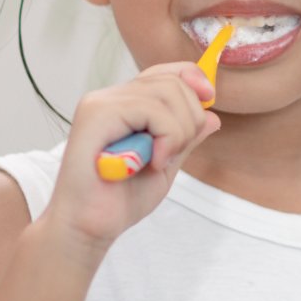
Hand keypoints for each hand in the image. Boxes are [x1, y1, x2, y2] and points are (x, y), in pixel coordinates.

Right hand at [40, 61, 219, 256]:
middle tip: (173, 153)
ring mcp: (100, 103)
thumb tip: (212, 115)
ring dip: (178, 132)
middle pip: (172, 81)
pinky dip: (165, 137)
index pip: (164, 72)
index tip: (209, 100)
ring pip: (166, 92)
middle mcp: (109, 98)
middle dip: (190, 117)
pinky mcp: (96, 115)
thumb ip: (185, 139)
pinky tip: (153, 162)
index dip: (192, 79)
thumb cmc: (118, 201)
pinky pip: (150, 109)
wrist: (87, 228)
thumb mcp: (165, 166)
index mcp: (123, 105)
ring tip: (159, 161)